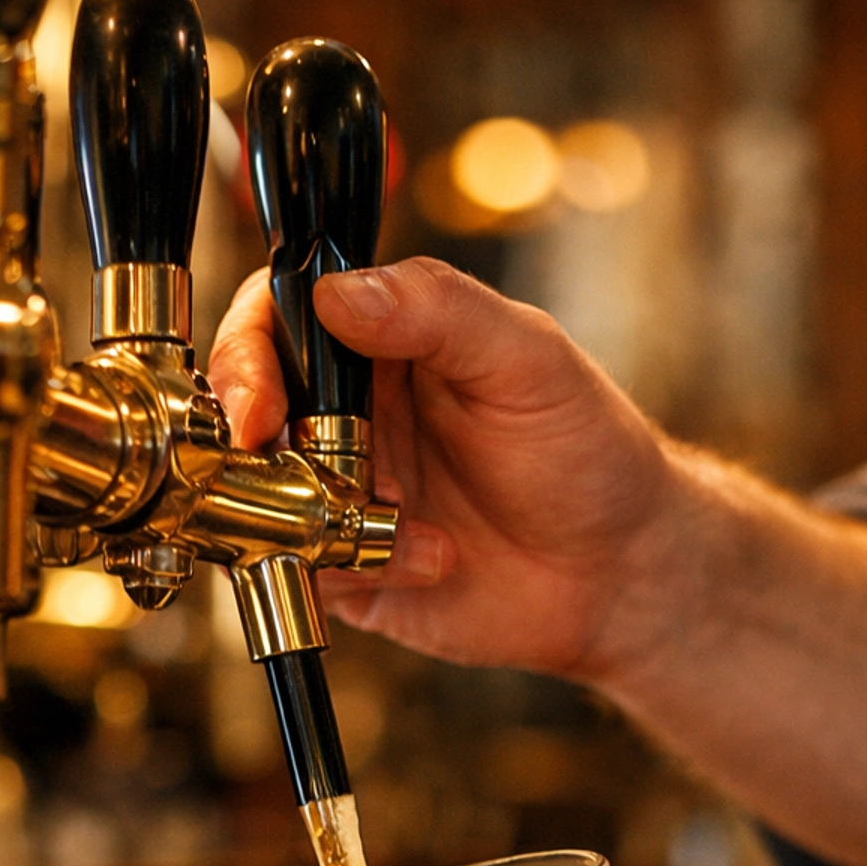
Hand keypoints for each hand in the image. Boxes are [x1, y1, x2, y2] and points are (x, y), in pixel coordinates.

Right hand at [206, 258, 677, 686]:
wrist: (620, 572)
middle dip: (256, 450)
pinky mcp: (348, 572)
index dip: (248, 360)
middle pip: (246, 415)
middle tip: (301, 474)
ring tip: (393, 522)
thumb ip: (436, 311)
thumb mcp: (525, 359)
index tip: (259, 408)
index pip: (277, 324)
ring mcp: (340, 496)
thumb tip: (337, 292)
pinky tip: (430, 562)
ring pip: (258, 502)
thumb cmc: (586, 453)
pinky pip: (302, 573)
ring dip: (310, 516)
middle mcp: (347, 416)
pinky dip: (349, 570)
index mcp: (379, 344)